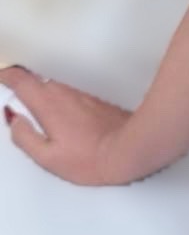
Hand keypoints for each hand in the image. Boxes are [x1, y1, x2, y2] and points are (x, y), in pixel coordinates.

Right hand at [0, 64, 136, 185]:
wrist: (130, 150)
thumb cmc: (89, 159)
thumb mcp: (47, 157)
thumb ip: (24, 136)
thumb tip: (14, 120)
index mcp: (47, 104)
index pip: (21, 79)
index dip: (7, 75)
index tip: (1, 77)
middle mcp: (64, 93)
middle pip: (37, 78)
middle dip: (23, 83)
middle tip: (14, 92)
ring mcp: (82, 94)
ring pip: (55, 86)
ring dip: (43, 91)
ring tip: (36, 107)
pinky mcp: (96, 100)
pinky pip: (70, 94)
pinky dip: (60, 99)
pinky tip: (62, 115)